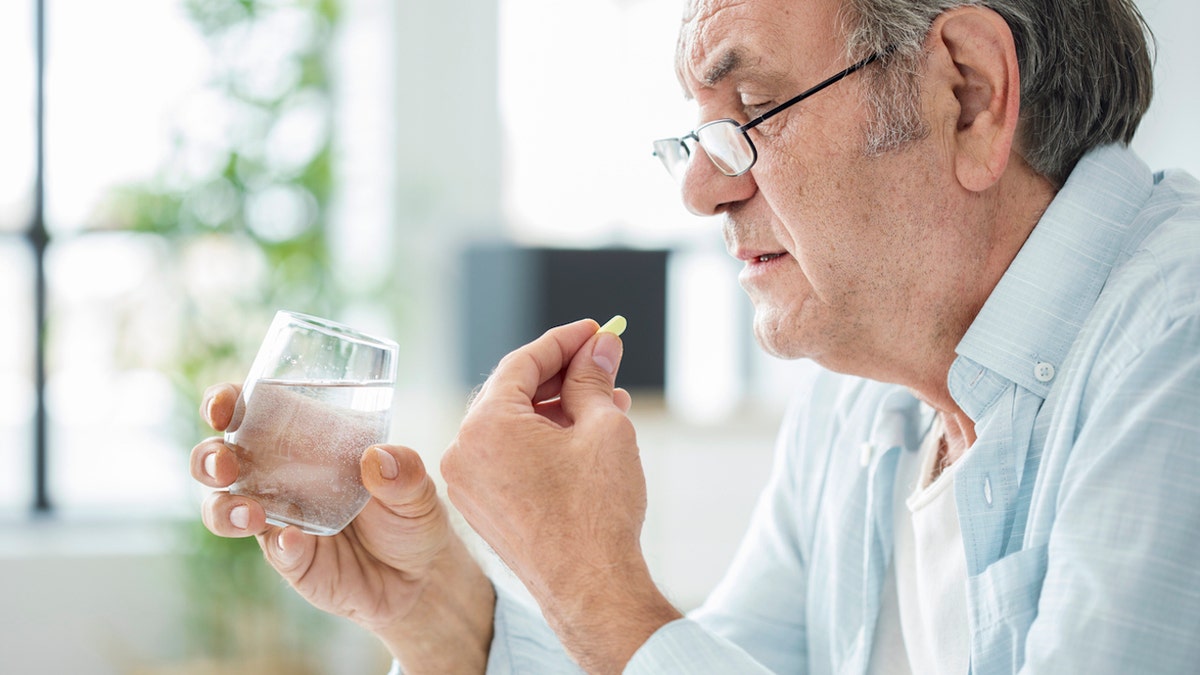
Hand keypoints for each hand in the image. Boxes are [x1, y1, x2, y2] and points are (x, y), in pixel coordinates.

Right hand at [190, 383, 493, 671]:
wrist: (421, 576)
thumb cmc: (409, 515)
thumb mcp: (417, 488)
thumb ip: (405, 471)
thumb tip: (379, 458)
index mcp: (303, 440)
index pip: (251, 411)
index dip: (226, 403)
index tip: (222, 407)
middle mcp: (279, 476)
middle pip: (220, 459)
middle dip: (210, 458)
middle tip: (225, 465)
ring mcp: (279, 518)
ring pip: (224, 509)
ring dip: (224, 508)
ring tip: (249, 513)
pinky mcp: (291, 559)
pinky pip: (274, 549)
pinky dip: (280, 545)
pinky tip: (294, 541)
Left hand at [441, 319, 681, 672]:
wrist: (590, 590)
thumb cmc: (597, 511)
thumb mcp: (604, 428)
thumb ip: (593, 378)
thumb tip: (600, 347)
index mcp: (485, 425)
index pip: (523, 362)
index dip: (564, 340)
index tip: (595, 330)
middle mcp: (463, 451)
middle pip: (512, 392)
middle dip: (562, 374)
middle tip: (603, 361)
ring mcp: (468, 484)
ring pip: (512, 426)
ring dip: (556, 409)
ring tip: (607, 401)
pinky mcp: (482, 508)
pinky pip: (507, 457)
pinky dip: (541, 441)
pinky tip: (582, 436)